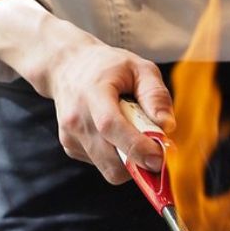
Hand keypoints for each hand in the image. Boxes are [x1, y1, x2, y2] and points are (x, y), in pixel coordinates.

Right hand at [0, 0, 174, 184]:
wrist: (62, 62)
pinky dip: (113, 156)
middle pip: (111, 161)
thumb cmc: (106, 64)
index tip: (161, 156)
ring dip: (127, 160)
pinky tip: (114, 134)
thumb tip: (168, 125)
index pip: (114, 129)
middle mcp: (77, 119)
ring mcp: (70, 135)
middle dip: (138, 165)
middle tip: (157, 153)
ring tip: (133, 133)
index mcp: (94, 94)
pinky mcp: (69, 145)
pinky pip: (99, 163)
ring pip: (107, 168)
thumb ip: (155, 95)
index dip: (139, 148)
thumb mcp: (137, 67)